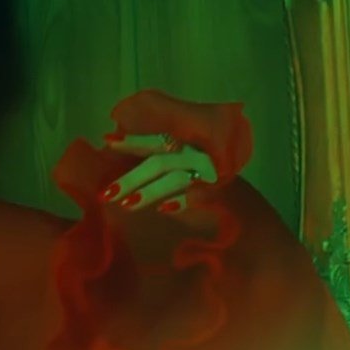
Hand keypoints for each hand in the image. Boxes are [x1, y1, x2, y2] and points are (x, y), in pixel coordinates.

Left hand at [98, 133, 219, 213]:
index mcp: (185, 144)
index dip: (132, 141)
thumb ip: (155, 162)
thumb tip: (117, 163)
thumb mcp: (180, 164)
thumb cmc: (202, 179)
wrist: (242, 202)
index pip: (155, 140)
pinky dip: (182, 200)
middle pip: (159, 162)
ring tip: (126, 205)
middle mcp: (196, 154)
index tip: (107, 142)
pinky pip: (201, 194)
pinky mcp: (222, 191)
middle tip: (107, 193)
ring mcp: (209, 172)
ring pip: (175, 179)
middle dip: (132, 178)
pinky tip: (165, 209)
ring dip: (150, 191)